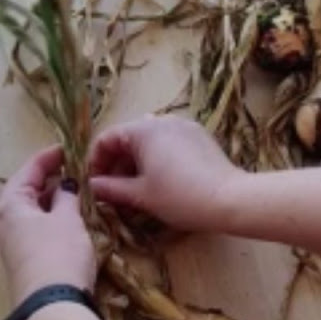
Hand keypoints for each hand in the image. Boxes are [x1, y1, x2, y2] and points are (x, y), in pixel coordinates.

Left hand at [0, 146, 95, 308]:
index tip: (70, 149)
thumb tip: (67, 185)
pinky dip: (53, 217)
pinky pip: (38, 227)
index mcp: (10, 203)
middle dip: (53, 179)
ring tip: (79, 191)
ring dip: (55, 199)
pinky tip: (72, 217)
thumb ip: (67, 196)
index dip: (50, 157)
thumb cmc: (58, 254)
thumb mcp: (67, 219)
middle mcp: (5, 220)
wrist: (52, 307)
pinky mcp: (25, 258)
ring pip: (34, 210)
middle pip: (29, 189)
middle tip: (78, 170)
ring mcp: (13, 241)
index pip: (30, 169)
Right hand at [89, 115, 243, 231]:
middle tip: (113, 191)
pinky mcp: (199, 136)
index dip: (95, 162)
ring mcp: (183, 126)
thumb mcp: (140, 195)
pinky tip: (159, 181)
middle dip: (116, 164)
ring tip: (135, 189)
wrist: (230, 200)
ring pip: (148, 141)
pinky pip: (168, 143)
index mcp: (143, 129)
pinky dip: (156, 159)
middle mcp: (162, 119)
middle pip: (127, 138)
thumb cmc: (180, 196)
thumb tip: (90, 186)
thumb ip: (111, 189)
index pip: (106, 139)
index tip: (94, 184)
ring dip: (135, 162)